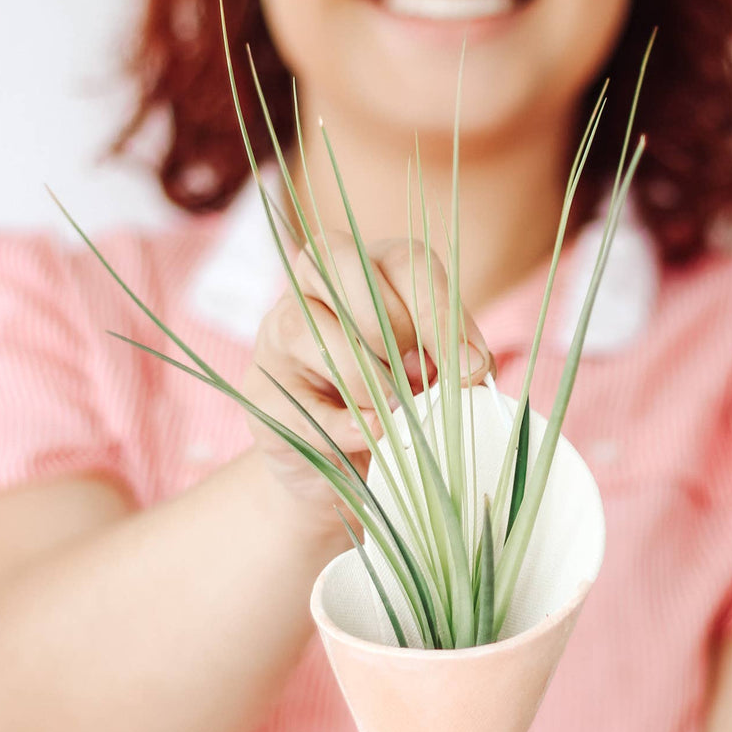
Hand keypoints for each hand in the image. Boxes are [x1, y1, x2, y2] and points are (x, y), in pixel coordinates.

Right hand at [241, 234, 493, 521]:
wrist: (347, 470)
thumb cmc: (399, 408)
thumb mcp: (436, 377)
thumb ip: (453, 361)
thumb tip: (471, 366)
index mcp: (371, 270)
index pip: (405, 260)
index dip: (438, 310)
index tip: (469, 367)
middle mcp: (313, 286)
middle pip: (346, 266)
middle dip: (392, 328)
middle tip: (418, 380)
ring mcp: (276, 334)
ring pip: (315, 331)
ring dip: (370, 382)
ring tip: (398, 416)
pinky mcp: (260, 393)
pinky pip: (304, 404)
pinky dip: (348, 428)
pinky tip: (373, 437)